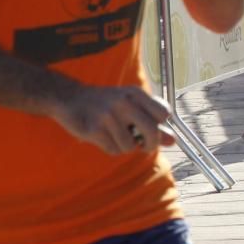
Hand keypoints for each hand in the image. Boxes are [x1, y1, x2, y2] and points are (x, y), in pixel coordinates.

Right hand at [52, 85, 174, 154]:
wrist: (70, 98)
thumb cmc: (107, 103)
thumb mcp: (132, 105)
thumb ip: (153, 122)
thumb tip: (173, 141)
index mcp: (136, 93)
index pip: (164, 113)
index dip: (161, 125)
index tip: (153, 128)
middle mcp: (124, 102)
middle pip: (152, 131)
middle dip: (151, 144)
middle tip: (145, 146)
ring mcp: (107, 115)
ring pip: (131, 146)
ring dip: (126, 147)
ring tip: (117, 136)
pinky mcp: (93, 129)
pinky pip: (114, 150)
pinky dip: (112, 149)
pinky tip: (104, 138)